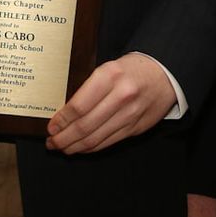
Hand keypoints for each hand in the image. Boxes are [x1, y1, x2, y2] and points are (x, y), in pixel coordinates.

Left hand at [46, 53, 175, 153]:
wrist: (165, 73)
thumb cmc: (132, 69)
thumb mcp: (108, 68)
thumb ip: (89, 89)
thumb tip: (64, 113)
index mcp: (110, 76)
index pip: (78, 106)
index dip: (61, 121)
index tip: (51, 127)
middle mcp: (121, 96)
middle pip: (85, 126)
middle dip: (63, 138)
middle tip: (52, 142)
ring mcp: (130, 115)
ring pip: (96, 139)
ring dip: (75, 147)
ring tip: (62, 147)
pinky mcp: (136, 128)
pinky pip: (109, 143)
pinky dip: (92, 148)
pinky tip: (81, 147)